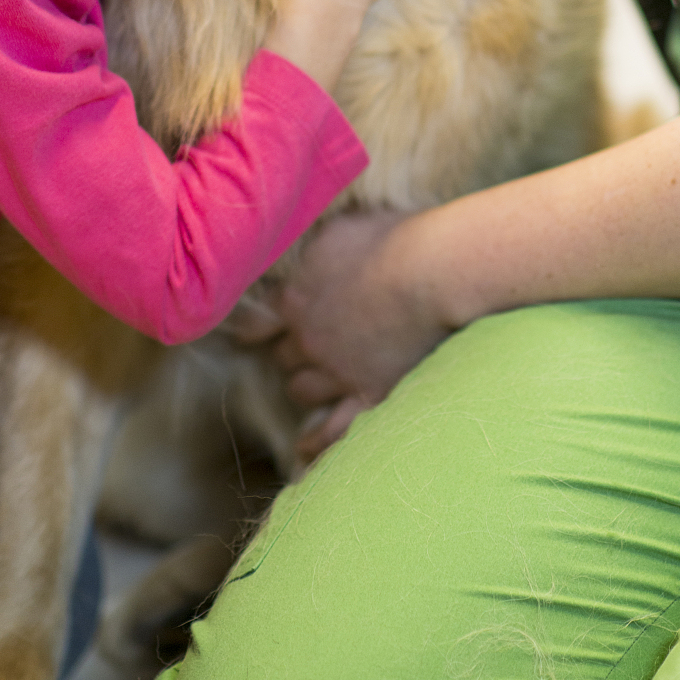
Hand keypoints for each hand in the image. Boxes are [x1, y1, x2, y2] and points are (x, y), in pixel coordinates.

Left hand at [249, 208, 449, 460]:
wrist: (431, 272)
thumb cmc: (392, 239)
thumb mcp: (340, 228)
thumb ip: (316, 247)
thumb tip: (303, 245)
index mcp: (296, 298)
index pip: (260, 320)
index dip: (257, 326)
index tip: (248, 333)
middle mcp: (308, 338)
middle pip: (283, 356)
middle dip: (288, 353)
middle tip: (297, 352)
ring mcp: (337, 371)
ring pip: (302, 389)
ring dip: (303, 385)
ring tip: (306, 386)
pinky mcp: (368, 394)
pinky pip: (335, 429)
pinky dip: (316, 442)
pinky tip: (304, 452)